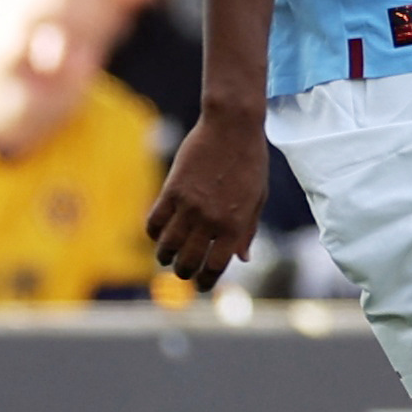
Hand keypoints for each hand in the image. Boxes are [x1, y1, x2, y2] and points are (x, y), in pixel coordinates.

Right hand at [147, 108, 270, 285]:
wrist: (232, 127)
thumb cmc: (251, 161)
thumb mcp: (258, 198)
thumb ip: (248, 230)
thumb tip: (242, 259)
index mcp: (236, 225)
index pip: (216, 266)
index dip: (206, 280)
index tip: (202, 284)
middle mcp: (211, 220)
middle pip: (188, 261)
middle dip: (184, 272)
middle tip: (182, 272)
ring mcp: (190, 205)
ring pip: (168, 245)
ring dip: (165, 256)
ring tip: (166, 257)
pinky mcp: (172, 190)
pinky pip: (155, 221)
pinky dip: (153, 233)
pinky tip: (157, 234)